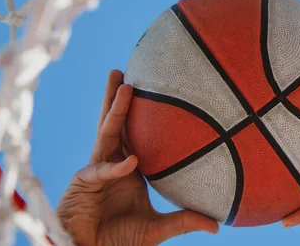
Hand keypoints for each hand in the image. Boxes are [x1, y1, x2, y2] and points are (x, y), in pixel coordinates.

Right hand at [56, 70, 218, 245]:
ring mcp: (96, 170)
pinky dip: (116, 167)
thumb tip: (217, 223)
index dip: (137, 113)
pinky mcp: (83, 183)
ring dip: (114, 110)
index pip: (133, 134)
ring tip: (121, 84)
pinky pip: (101, 170)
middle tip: (122, 71)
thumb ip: (184, 220)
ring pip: (105, 134)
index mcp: (128, 167)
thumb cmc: (119, 241)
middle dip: (116, 98)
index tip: (147, 90)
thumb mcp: (157, 229)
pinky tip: (132, 162)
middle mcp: (111, 163)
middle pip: (114, 124)